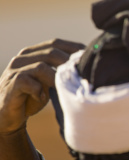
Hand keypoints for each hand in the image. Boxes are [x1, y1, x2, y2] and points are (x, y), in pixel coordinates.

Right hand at [0, 39, 83, 159]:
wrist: (7, 116)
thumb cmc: (33, 96)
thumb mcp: (51, 82)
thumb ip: (62, 72)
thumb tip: (89, 67)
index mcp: (33, 53)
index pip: (56, 43)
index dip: (74, 47)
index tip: (90, 57)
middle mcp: (22, 58)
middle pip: (51, 52)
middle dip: (69, 63)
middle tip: (82, 75)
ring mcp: (15, 70)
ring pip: (42, 66)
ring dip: (56, 78)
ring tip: (63, 89)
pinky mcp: (11, 84)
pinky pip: (28, 82)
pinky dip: (39, 90)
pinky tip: (43, 98)